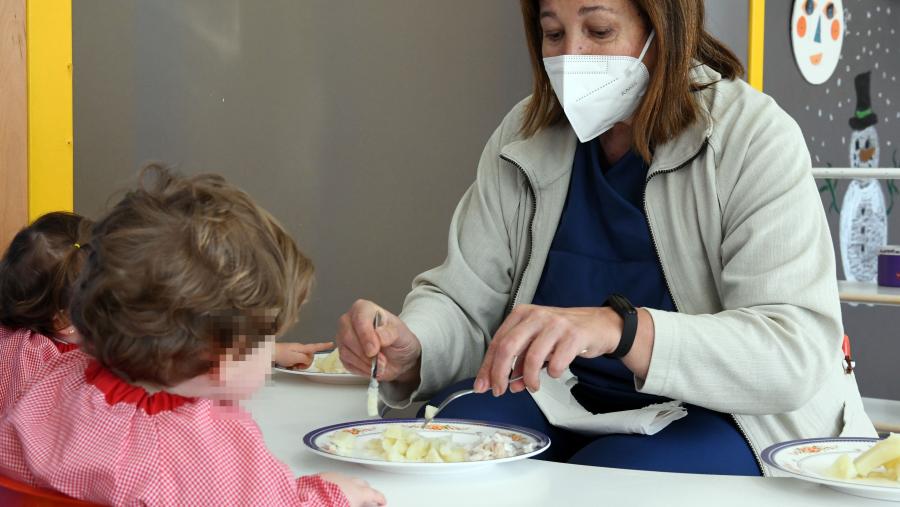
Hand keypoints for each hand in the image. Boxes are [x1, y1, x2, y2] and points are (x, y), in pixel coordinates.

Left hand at [273, 342, 333, 368]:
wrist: (269, 352)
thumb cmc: (282, 354)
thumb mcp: (296, 357)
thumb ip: (305, 359)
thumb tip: (309, 360)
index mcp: (303, 348)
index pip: (316, 346)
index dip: (324, 346)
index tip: (331, 344)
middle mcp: (300, 348)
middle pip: (310, 356)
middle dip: (307, 363)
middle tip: (299, 366)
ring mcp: (295, 351)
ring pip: (304, 360)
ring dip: (300, 365)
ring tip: (293, 366)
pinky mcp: (291, 355)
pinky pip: (298, 361)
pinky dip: (296, 365)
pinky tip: (290, 366)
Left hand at [319, 472, 385, 506]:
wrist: (307, 501)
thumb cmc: (331, 504)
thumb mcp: (350, 505)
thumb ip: (361, 504)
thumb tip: (366, 504)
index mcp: (357, 492)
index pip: (374, 494)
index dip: (380, 499)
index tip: (383, 502)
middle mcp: (348, 481)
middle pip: (362, 484)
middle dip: (366, 491)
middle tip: (366, 500)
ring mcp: (335, 477)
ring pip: (348, 480)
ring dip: (351, 487)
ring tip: (348, 496)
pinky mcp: (322, 476)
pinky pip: (335, 479)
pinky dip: (338, 485)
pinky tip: (333, 491)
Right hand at [335, 299, 420, 382]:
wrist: (399, 357)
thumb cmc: (399, 340)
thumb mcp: (401, 334)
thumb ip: (390, 333)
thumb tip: (378, 335)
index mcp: (364, 309)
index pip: (359, 318)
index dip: (366, 335)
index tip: (374, 350)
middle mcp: (350, 321)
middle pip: (348, 336)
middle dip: (365, 353)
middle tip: (381, 360)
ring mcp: (344, 338)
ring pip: (346, 352)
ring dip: (365, 363)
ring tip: (381, 364)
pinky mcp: (343, 354)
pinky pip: (347, 363)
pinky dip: (362, 369)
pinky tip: (373, 367)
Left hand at [473, 304, 625, 395]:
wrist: (599, 325)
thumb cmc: (564, 334)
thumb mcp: (537, 342)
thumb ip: (519, 361)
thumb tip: (506, 384)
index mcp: (522, 314)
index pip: (497, 342)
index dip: (487, 367)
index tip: (483, 386)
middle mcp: (536, 316)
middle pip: (508, 348)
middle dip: (500, 374)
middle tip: (500, 391)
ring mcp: (555, 324)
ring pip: (531, 358)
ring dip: (529, 379)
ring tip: (533, 386)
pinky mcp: (573, 335)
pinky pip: (556, 363)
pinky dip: (552, 374)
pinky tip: (554, 372)